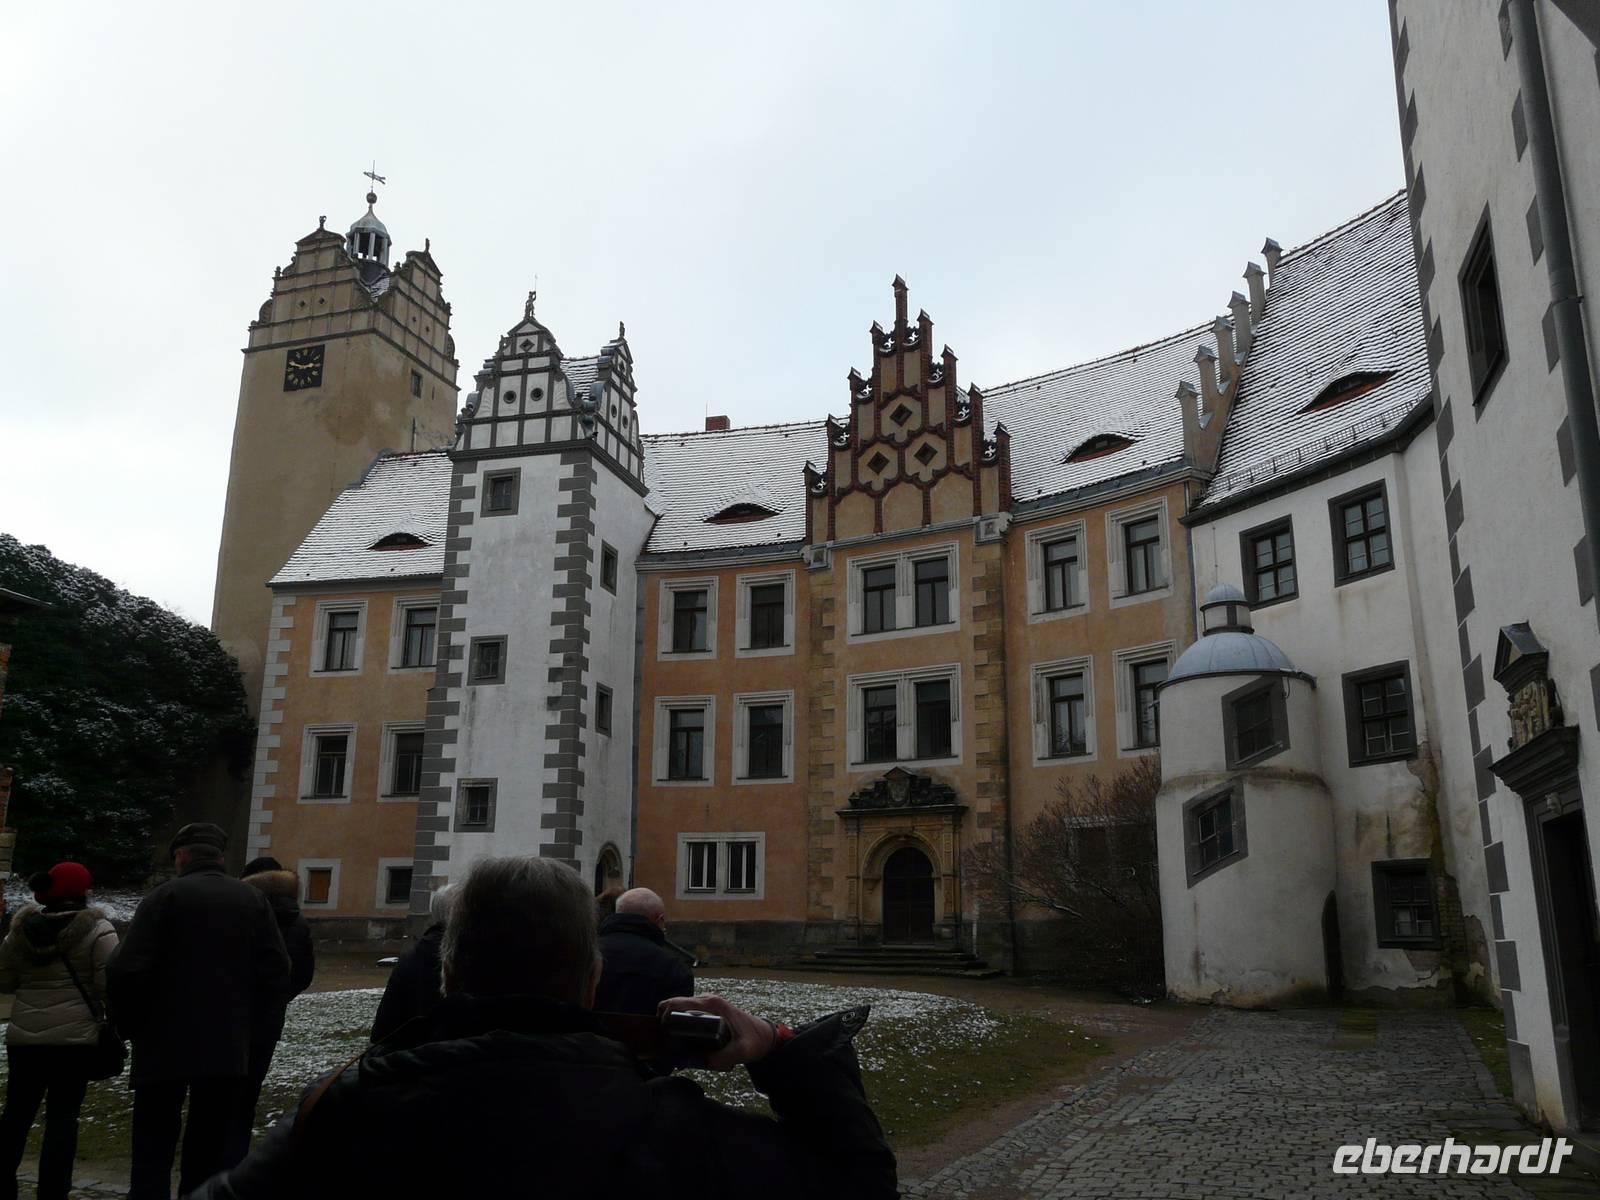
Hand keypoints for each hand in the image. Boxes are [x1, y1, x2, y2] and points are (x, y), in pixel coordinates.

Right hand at [657, 994, 776, 1070]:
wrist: (765, 1036)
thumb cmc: (754, 1041)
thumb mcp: (740, 1052)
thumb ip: (720, 1059)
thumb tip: (694, 1062)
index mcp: (712, 1005)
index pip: (679, 1002)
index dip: (665, 1013)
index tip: (660, 1029)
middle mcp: (708, 1000)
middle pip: (676, 1003)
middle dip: (665, 1018)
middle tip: (662, 1039)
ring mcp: (708, 1004)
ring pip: (681, 1007)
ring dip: (671, 1020)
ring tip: (668, 1040)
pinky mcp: (710, 1010)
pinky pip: (688, 1012)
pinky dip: (680, 1021)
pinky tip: (678, 1037)